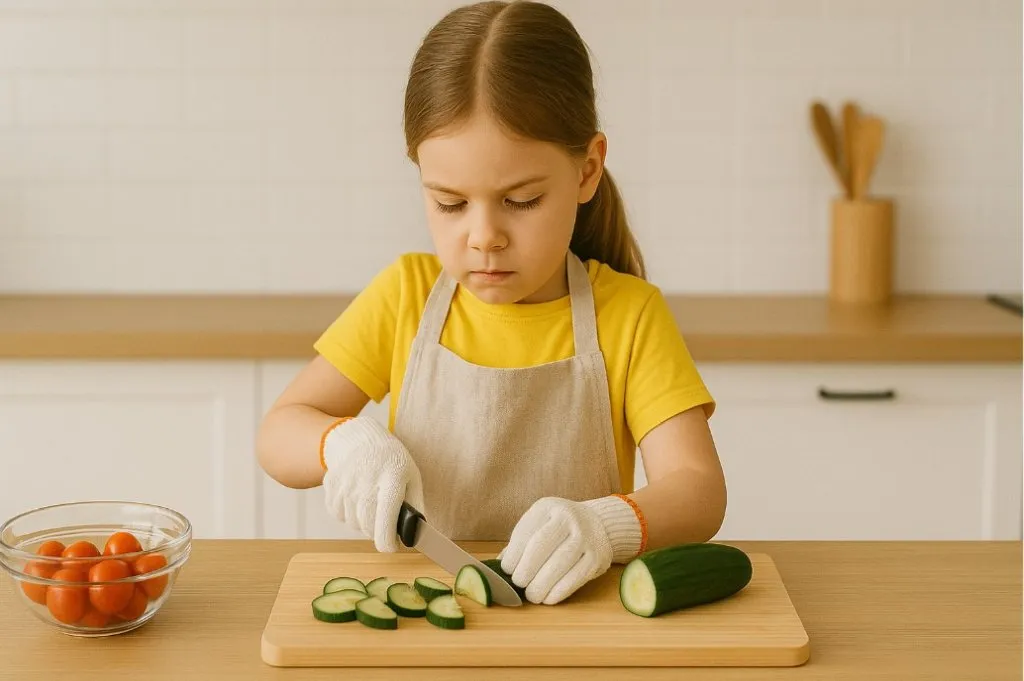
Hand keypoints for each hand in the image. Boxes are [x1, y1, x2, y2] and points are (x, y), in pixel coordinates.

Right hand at [321, 416, 424, 552]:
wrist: (360, 440)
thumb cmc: (391, 461)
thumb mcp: (412, 477)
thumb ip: (416, 506)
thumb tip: (416, 534)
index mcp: (392, 478)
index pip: (386, 517)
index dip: (387, 540)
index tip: (391, 546)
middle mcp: (366, 480)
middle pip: (367, 524)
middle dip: (377, 532)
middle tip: (385, 525)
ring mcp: (346, 483)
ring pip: (352, 522)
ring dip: (363, 523)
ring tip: (371, 506)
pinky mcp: (331, 485)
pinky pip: (338, 514)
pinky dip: (348, 514)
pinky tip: (356, 499)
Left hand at [499, 495, 644, 604]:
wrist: (598, 523)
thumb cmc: (558, 529)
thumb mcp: (538, 524)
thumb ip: (520, 543)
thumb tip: (497, 568)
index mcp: (547, 508)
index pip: (526, 533)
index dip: (513, 556)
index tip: (507, 570)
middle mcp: (568, 519)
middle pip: (540, 548)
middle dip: (525, 571)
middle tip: (518, 584)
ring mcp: (585, 537)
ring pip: (558, 565)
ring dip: (540, 586)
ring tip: (532, 595)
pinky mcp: (596, 558)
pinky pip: (574, 578)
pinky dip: (558, 592)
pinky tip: (548, 597)